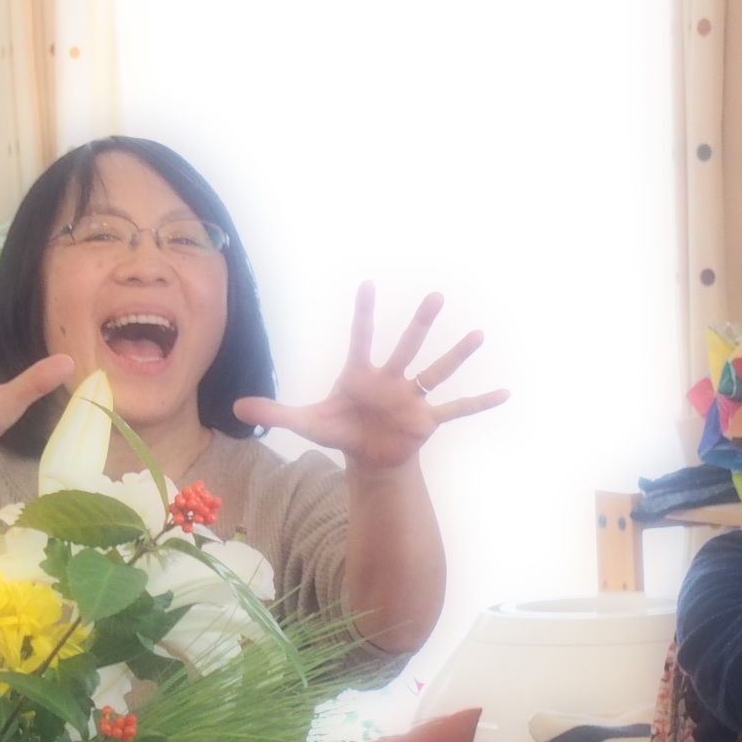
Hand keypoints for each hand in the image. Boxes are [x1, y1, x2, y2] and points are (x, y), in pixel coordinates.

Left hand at [232, 281, 508, 471]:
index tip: (365, 285)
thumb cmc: (340, 432)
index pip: (361, 338)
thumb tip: (236, 406)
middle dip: (421, 323)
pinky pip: (458, 409)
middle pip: (407, 346)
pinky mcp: (427, 420)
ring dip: (457, 355)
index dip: (363, 314)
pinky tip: (505, 393)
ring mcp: (412, 398)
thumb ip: (275, 411)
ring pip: (437, 371)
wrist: (368, 456)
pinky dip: (480, 403)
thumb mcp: (306, 423)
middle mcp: (391, 380)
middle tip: (437, 296)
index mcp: (361, 375)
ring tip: (478, 334)